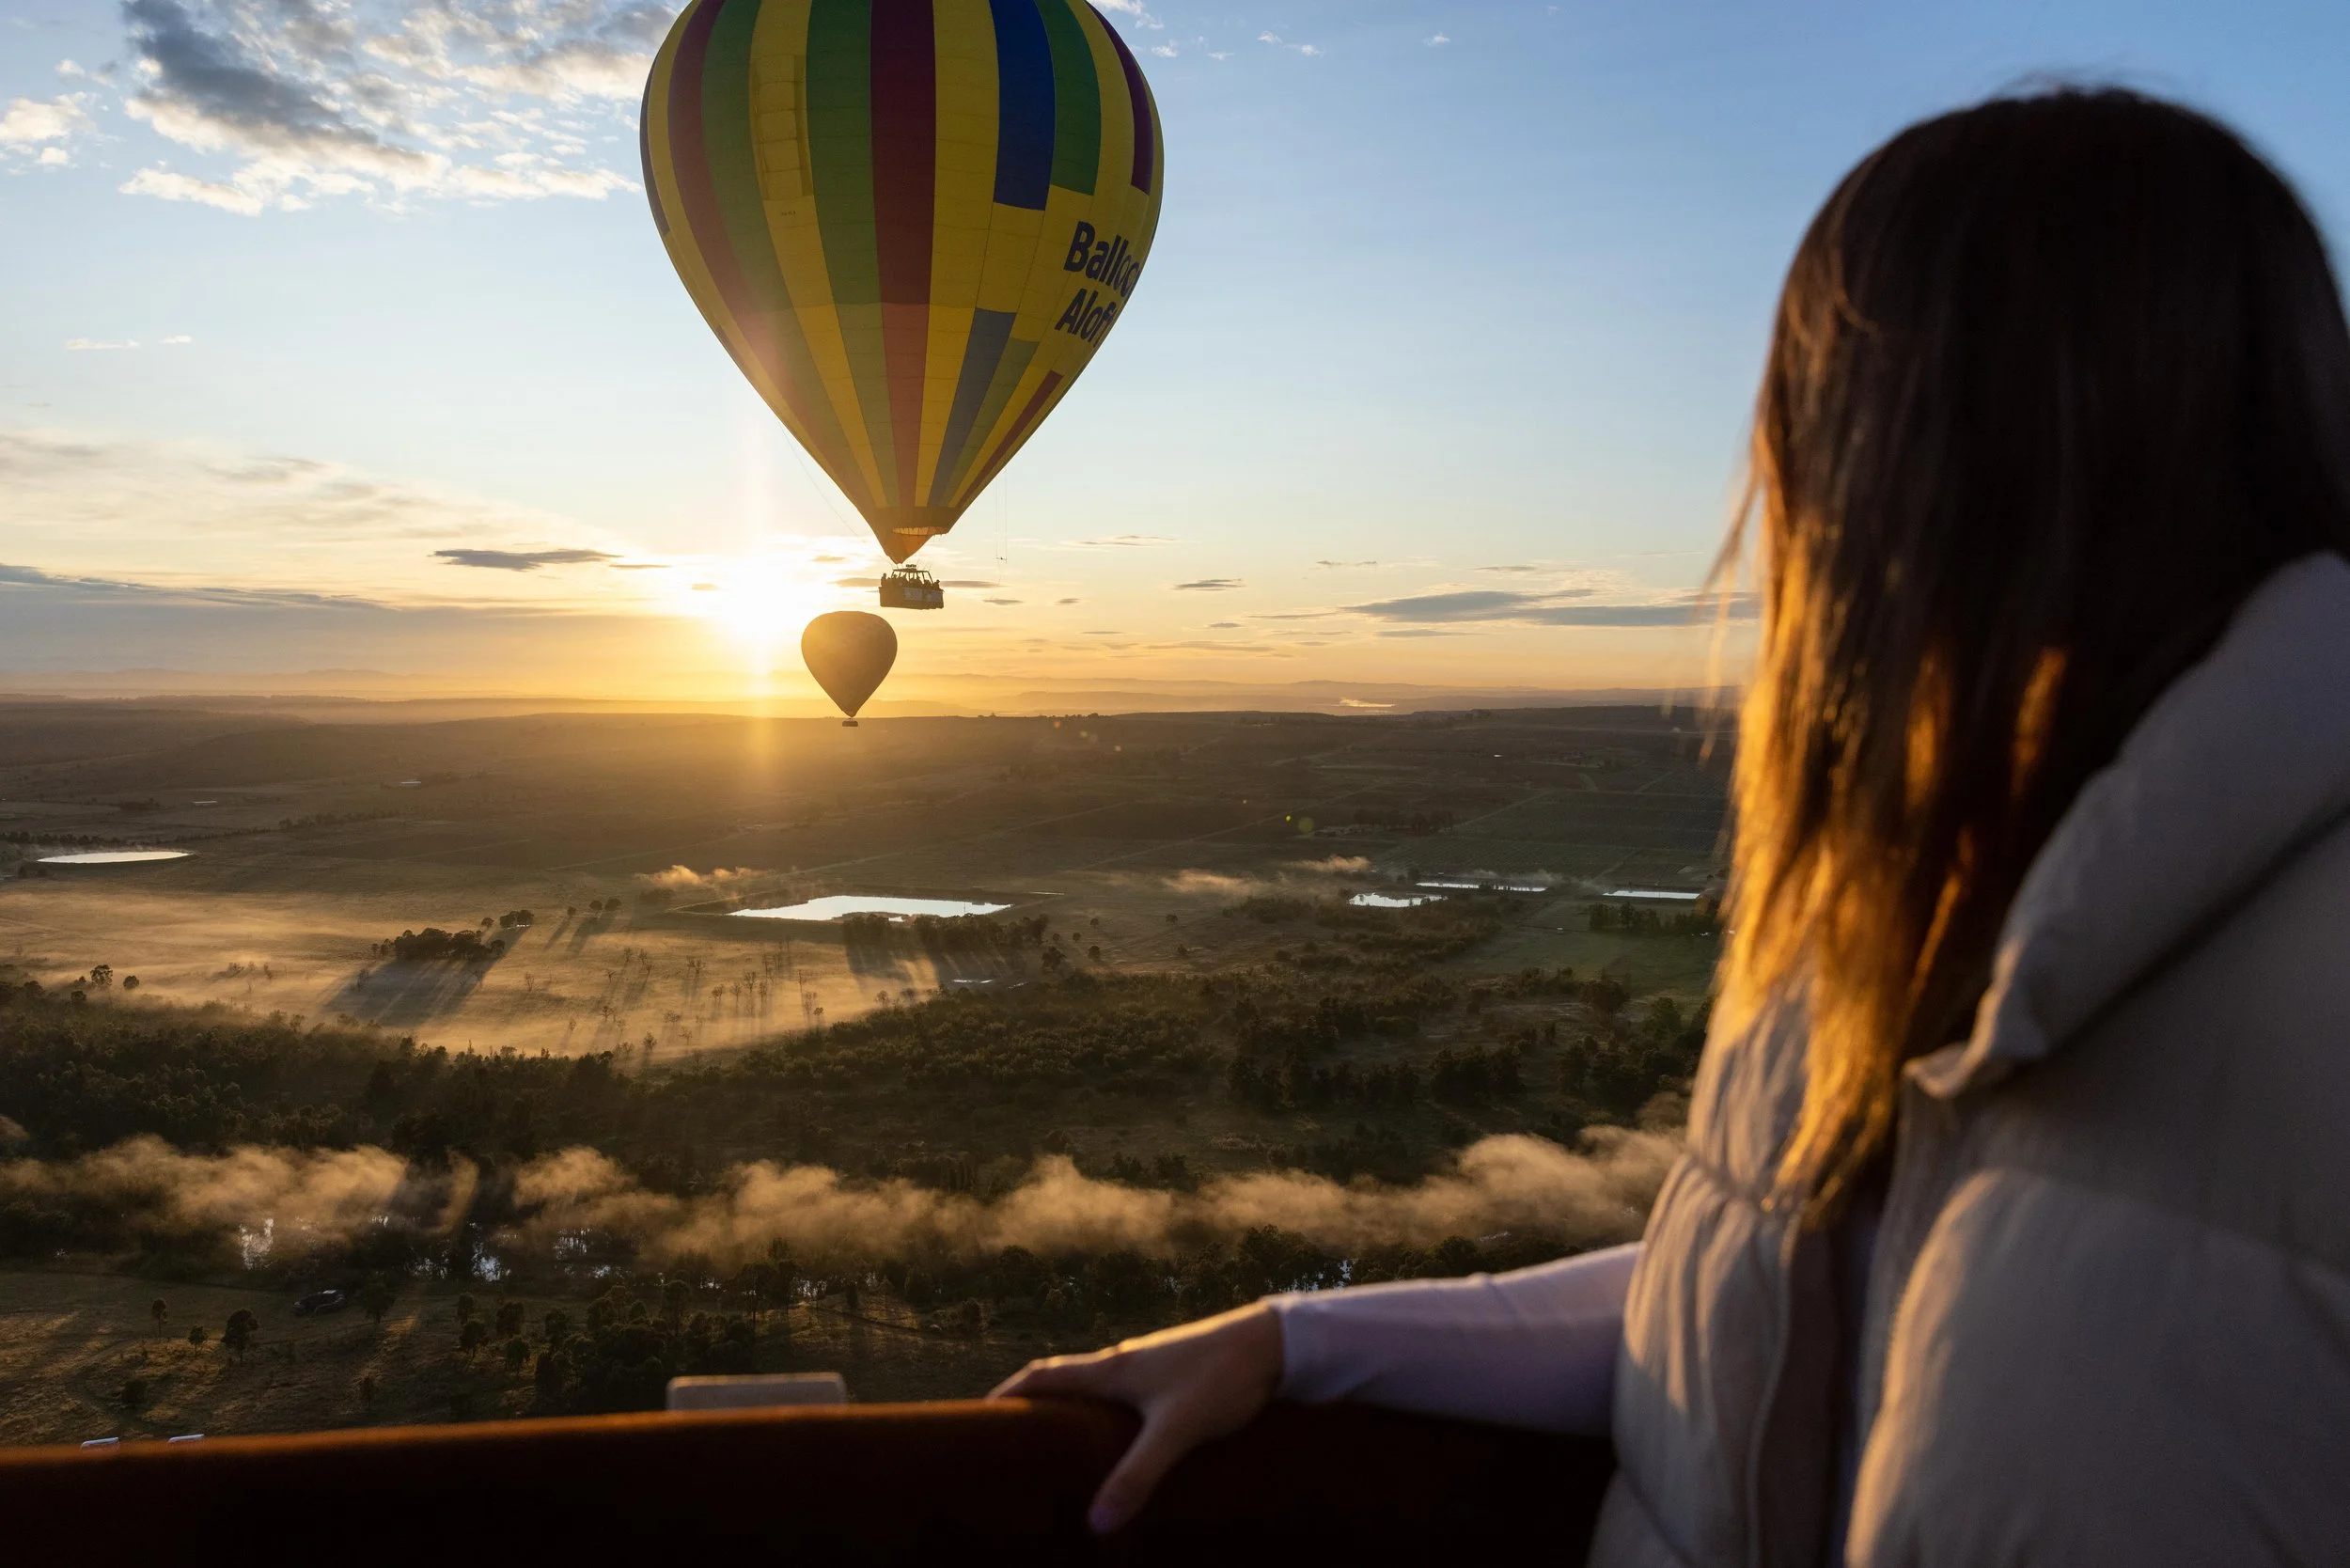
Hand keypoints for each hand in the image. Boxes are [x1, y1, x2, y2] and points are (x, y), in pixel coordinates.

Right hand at [989, 1302, 1283, 1534]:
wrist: (1274, 1343)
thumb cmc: (1221, 1378)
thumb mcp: (1176, 1432)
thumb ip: (1136, 1476)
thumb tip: (1096, 1524)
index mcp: (1111, 1370)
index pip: (1043, 1376)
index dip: (1008, 1394)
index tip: (979, 1416)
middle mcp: (1124, 1361)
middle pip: (1064, 1379)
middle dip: (1034, 1405)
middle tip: (1012, 1438)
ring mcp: (1150, 1364)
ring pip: (1096, 1386)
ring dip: (1072, 1408)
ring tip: (1059, 1445)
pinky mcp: (1175, 1373)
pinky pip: (1126, 1392)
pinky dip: (1106, 1412)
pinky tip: (1121, 1437)